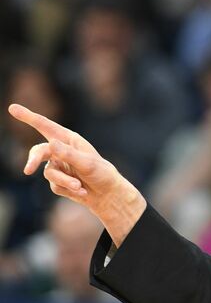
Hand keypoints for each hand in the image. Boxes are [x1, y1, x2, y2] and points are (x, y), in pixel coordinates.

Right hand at [7, 104, 145, 245]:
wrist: (108, 194)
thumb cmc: (102, 173)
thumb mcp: (87, 163)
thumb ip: (68, 154)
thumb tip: (50, 144)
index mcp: (69, 140)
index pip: (45, 127)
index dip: (28, 117)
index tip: (12, 108)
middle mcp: (61, 151)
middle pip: (38, 152)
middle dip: (33, 161)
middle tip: (27, 170)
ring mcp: (58, 166)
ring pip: (49, 173)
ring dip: (64, 181)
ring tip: (79, 186)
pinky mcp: (58, 182)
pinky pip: (55, 186)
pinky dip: (68, 189)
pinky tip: (82, 191)